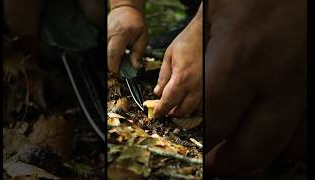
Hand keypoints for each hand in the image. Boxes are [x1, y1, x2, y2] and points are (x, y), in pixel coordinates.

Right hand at [107, 6, 147, 72]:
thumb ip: (138, 53)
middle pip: (106, 57)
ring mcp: (103, 35)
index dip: (115, 66)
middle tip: (122, 68)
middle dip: (114, 66)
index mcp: (120, 34)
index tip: (120, 72)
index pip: (113, 54)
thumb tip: (135, 66)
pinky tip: (118, 52)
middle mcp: (109, 35)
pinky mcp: (101, 37)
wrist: (126, 10)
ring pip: (104, 55)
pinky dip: (110, 55)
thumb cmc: (135, 23)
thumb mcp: (143, 38)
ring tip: (121, 57)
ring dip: (112, 60)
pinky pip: (104, 51)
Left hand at [153, 15, 202, 117]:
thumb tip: (157, 92)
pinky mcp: (208, 85)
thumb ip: (163, 77)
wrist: (205, 33)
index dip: (160, 110)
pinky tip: (184, 99)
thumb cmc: (187, 41)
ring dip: (181, 110)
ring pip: (192, 108)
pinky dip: (190, 104)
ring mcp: (204, 86)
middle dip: (171, 113)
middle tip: (163, 110)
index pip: (169, 102)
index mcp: (182, 78)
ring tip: (173, 106)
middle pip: (182, 110)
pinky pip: (199, 101)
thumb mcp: (168, 56)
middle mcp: (195, 85)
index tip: (155, 113)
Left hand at [205, 0, 306, 175]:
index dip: (202, 143)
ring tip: (237, 148)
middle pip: (251, 147)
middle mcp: (279, 78)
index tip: (193, 147)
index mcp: (241, 59)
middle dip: (225, 161)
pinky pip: (306, 131)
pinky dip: (289, 140)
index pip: (215, 123)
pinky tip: (268, 130)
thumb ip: (188, 60)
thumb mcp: (211, 13)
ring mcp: (305, 83)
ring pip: (288, 147)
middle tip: (212, 162)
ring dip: (258, 152)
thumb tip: (167, 96)